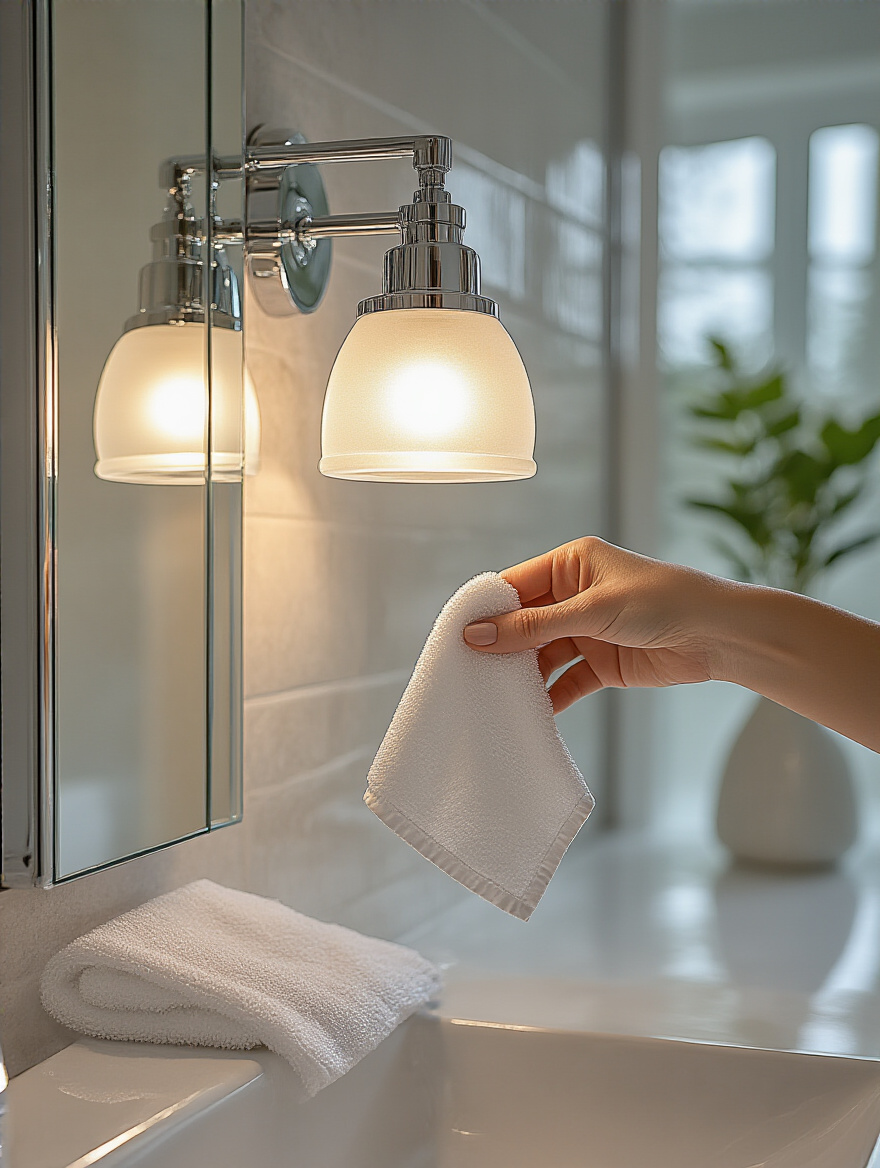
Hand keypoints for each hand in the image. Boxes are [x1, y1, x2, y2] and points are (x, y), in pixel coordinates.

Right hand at [463, 537, 726, 712]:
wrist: (719, 635)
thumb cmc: (663, 601)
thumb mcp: (591, 610)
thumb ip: (534, 627)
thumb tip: (479, 635)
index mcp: (570, 564)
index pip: (514, 585)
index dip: (486, 611)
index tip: (457, 636)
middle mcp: (574, 595)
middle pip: (523, 623)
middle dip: (500, 647)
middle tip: (467, 672)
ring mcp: (587, 630)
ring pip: (541, 655)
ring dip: (522, 676)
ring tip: (494, 697)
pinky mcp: (602, 663)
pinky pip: (565, 681)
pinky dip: (550, 697)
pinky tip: (531, 713)